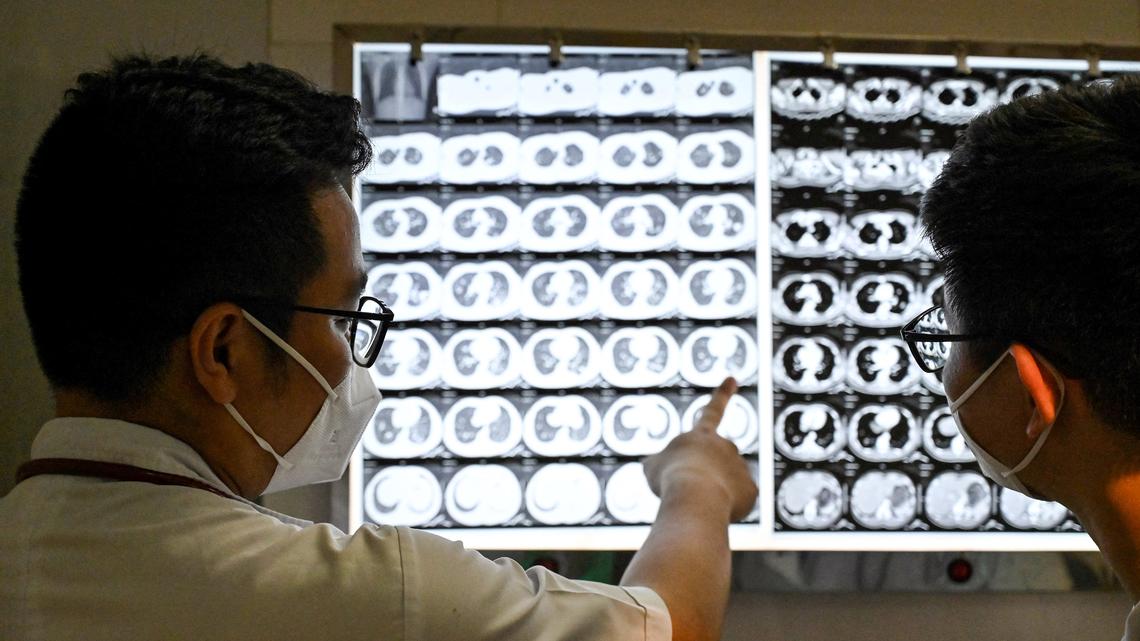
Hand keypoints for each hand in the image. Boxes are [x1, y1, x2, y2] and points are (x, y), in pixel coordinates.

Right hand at [641, 377, 758, 520]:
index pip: (712, 411)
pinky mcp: (751, 489)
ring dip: (711, 495)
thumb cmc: (670, 478)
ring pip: (725, 485)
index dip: (722, 394)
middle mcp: (726, 446)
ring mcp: (740, 467)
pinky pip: (738, 502)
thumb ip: (659, 463)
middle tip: (686, 491)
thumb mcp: (652, 467)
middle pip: (715, 464)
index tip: (733, 378)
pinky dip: (725, 510)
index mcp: (702, 435)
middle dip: (704, 478)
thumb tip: (659, 467)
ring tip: (697, 502)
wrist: (695, 496)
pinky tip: (713, 511)